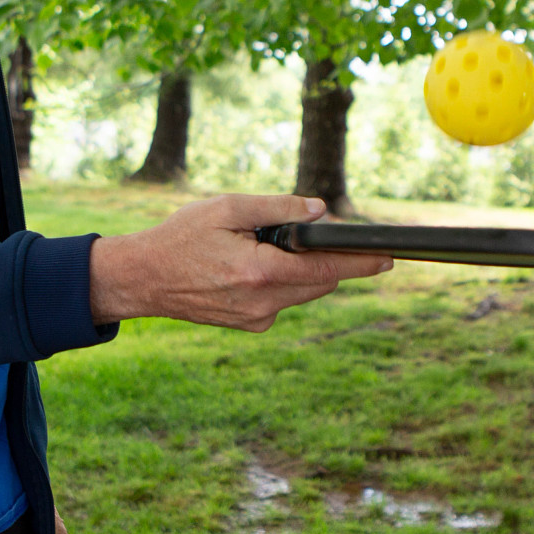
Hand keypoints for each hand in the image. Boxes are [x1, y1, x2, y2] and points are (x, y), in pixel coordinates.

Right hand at [88, 194, 391, 329]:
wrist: (143, 279)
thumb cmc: (181, 237)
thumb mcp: (227, 208)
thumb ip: (276, 208)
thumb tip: (319, 211)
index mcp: (259, 272)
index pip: (326, 270)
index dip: (361, 263)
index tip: (390, 257)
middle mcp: (262, 303)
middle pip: (320, 283)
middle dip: (328, 260)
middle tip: (321, 235)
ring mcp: (256, 319)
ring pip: (302, 293)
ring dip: (302, 270)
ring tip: (268, 246)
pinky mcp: (250, 325)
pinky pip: (282, 301)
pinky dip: (281, 281)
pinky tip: (252, 265)